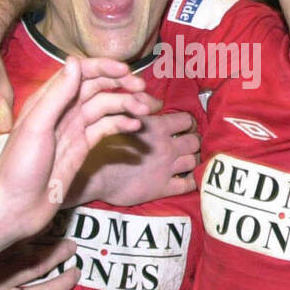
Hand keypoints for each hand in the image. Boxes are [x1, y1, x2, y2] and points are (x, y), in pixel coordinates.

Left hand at [0, 57, 154, 237]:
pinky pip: (106, 129)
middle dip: (121, 85)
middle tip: (144, 90)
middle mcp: (62, 110)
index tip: (126, 71)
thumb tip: (75, 62)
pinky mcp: (82, 147)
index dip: (104, 68)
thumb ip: (57, 94)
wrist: (16, 207)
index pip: (80, 72)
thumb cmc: (18, 167)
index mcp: (47, 99)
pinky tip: (135, 127)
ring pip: (106, 108)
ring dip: (127, 106)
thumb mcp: (36, 126)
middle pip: (97, 87)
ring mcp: (73, 128)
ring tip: (146, 111)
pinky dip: (122, 124)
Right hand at [71, 110, 199, 206]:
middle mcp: (167, 146)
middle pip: (195, 140)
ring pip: (194, 160)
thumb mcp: (120, 116)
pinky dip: (192, 180)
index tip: (185, 126)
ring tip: (188, 159)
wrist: (95, 174)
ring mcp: (167, 168)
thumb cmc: (103, 143)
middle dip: (193, 140)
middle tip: (187, 143)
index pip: (187, 120)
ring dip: (194, 158)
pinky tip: (188, 178)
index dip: (188, 122)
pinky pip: (188, 184)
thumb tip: (157, 102)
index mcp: (158, 127)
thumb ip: (140, 106)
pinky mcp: (163, 187)